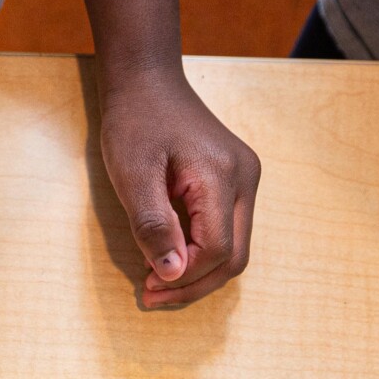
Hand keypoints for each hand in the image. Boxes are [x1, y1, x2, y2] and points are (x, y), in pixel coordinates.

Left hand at [98, 66, 260, 307]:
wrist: (147, 82)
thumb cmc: (135, 122)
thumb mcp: (132, 174)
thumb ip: (153, 225)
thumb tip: (172, 274)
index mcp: (222, 175)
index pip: (216, 249)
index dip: (183, 276)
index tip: (147, 286)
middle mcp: (245, 178)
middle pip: (235, 257)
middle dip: (194, 284)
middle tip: (152, 296)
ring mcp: (246, 179)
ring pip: (236, 249)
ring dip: (199, 274)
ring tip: (159, 284)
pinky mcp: (237, 181)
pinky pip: (228, 231)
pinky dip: (204, 254)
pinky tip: (172, 259)